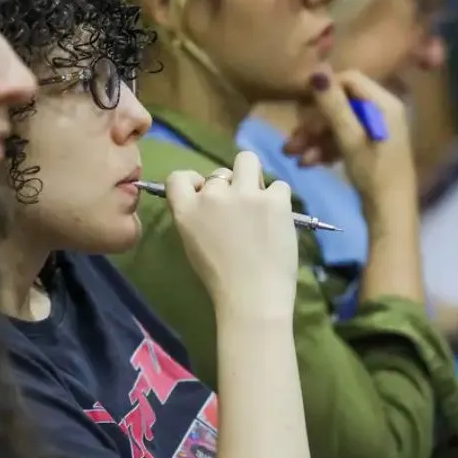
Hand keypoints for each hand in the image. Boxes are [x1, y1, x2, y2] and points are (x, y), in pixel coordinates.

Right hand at [166, 151, 298, 316]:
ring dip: (253, 178)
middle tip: (239, 210)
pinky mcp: (275, 199)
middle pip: (219, 172)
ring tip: (260, 202)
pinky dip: (279, 200)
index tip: (204, 194)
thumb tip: (209, 200)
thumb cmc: (220, 280)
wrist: (252, 297)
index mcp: (187, 209)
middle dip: (229, 186)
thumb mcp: (192, 245)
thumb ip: (195, 217)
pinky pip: (279, 185)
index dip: (194, 181)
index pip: (178, 177)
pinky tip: (277, 220)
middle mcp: (212, 195)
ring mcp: (245, 194)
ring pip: (248, 160)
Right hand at [282, 71, 415, 213]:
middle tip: (292, 142)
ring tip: (295, 157)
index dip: (324, 91)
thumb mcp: (350, 139)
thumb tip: (317, 70)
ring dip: (315, 138)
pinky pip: (344, 138)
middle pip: (341, 103)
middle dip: (314, 122)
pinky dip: (326, 148)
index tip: (302, 111)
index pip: (349, 79)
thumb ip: (334, 105)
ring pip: (338, 123)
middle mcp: (382, 111)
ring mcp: (377, 129)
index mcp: (384, 103)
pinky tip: (310, 163)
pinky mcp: (370, 146)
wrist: (391, 214)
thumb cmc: (374, 174)